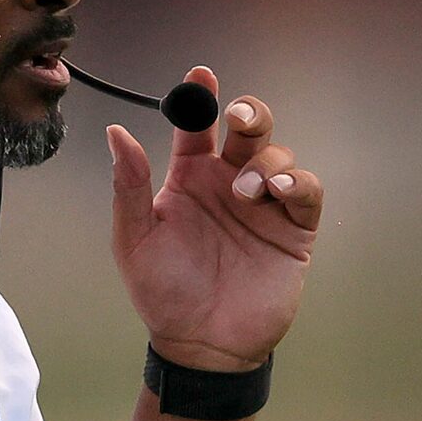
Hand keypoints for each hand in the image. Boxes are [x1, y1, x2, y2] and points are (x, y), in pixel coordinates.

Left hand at [107, 65, 322, 372]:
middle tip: (237, 117)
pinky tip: (276, 192)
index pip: (196, 127)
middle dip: (248, 112)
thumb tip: (116, 133)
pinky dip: (296, 182)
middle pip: (248, 128)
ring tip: (247, 190)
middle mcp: (228, 183)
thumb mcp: (135, 240)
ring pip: (277, 154)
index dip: (200, 98)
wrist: (201, 344)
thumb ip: (129, 186)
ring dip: (266, 161)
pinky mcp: (293, 228)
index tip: (201, 76)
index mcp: (189, 179)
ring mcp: (263, 204)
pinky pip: (305, 190)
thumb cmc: (163, 293)